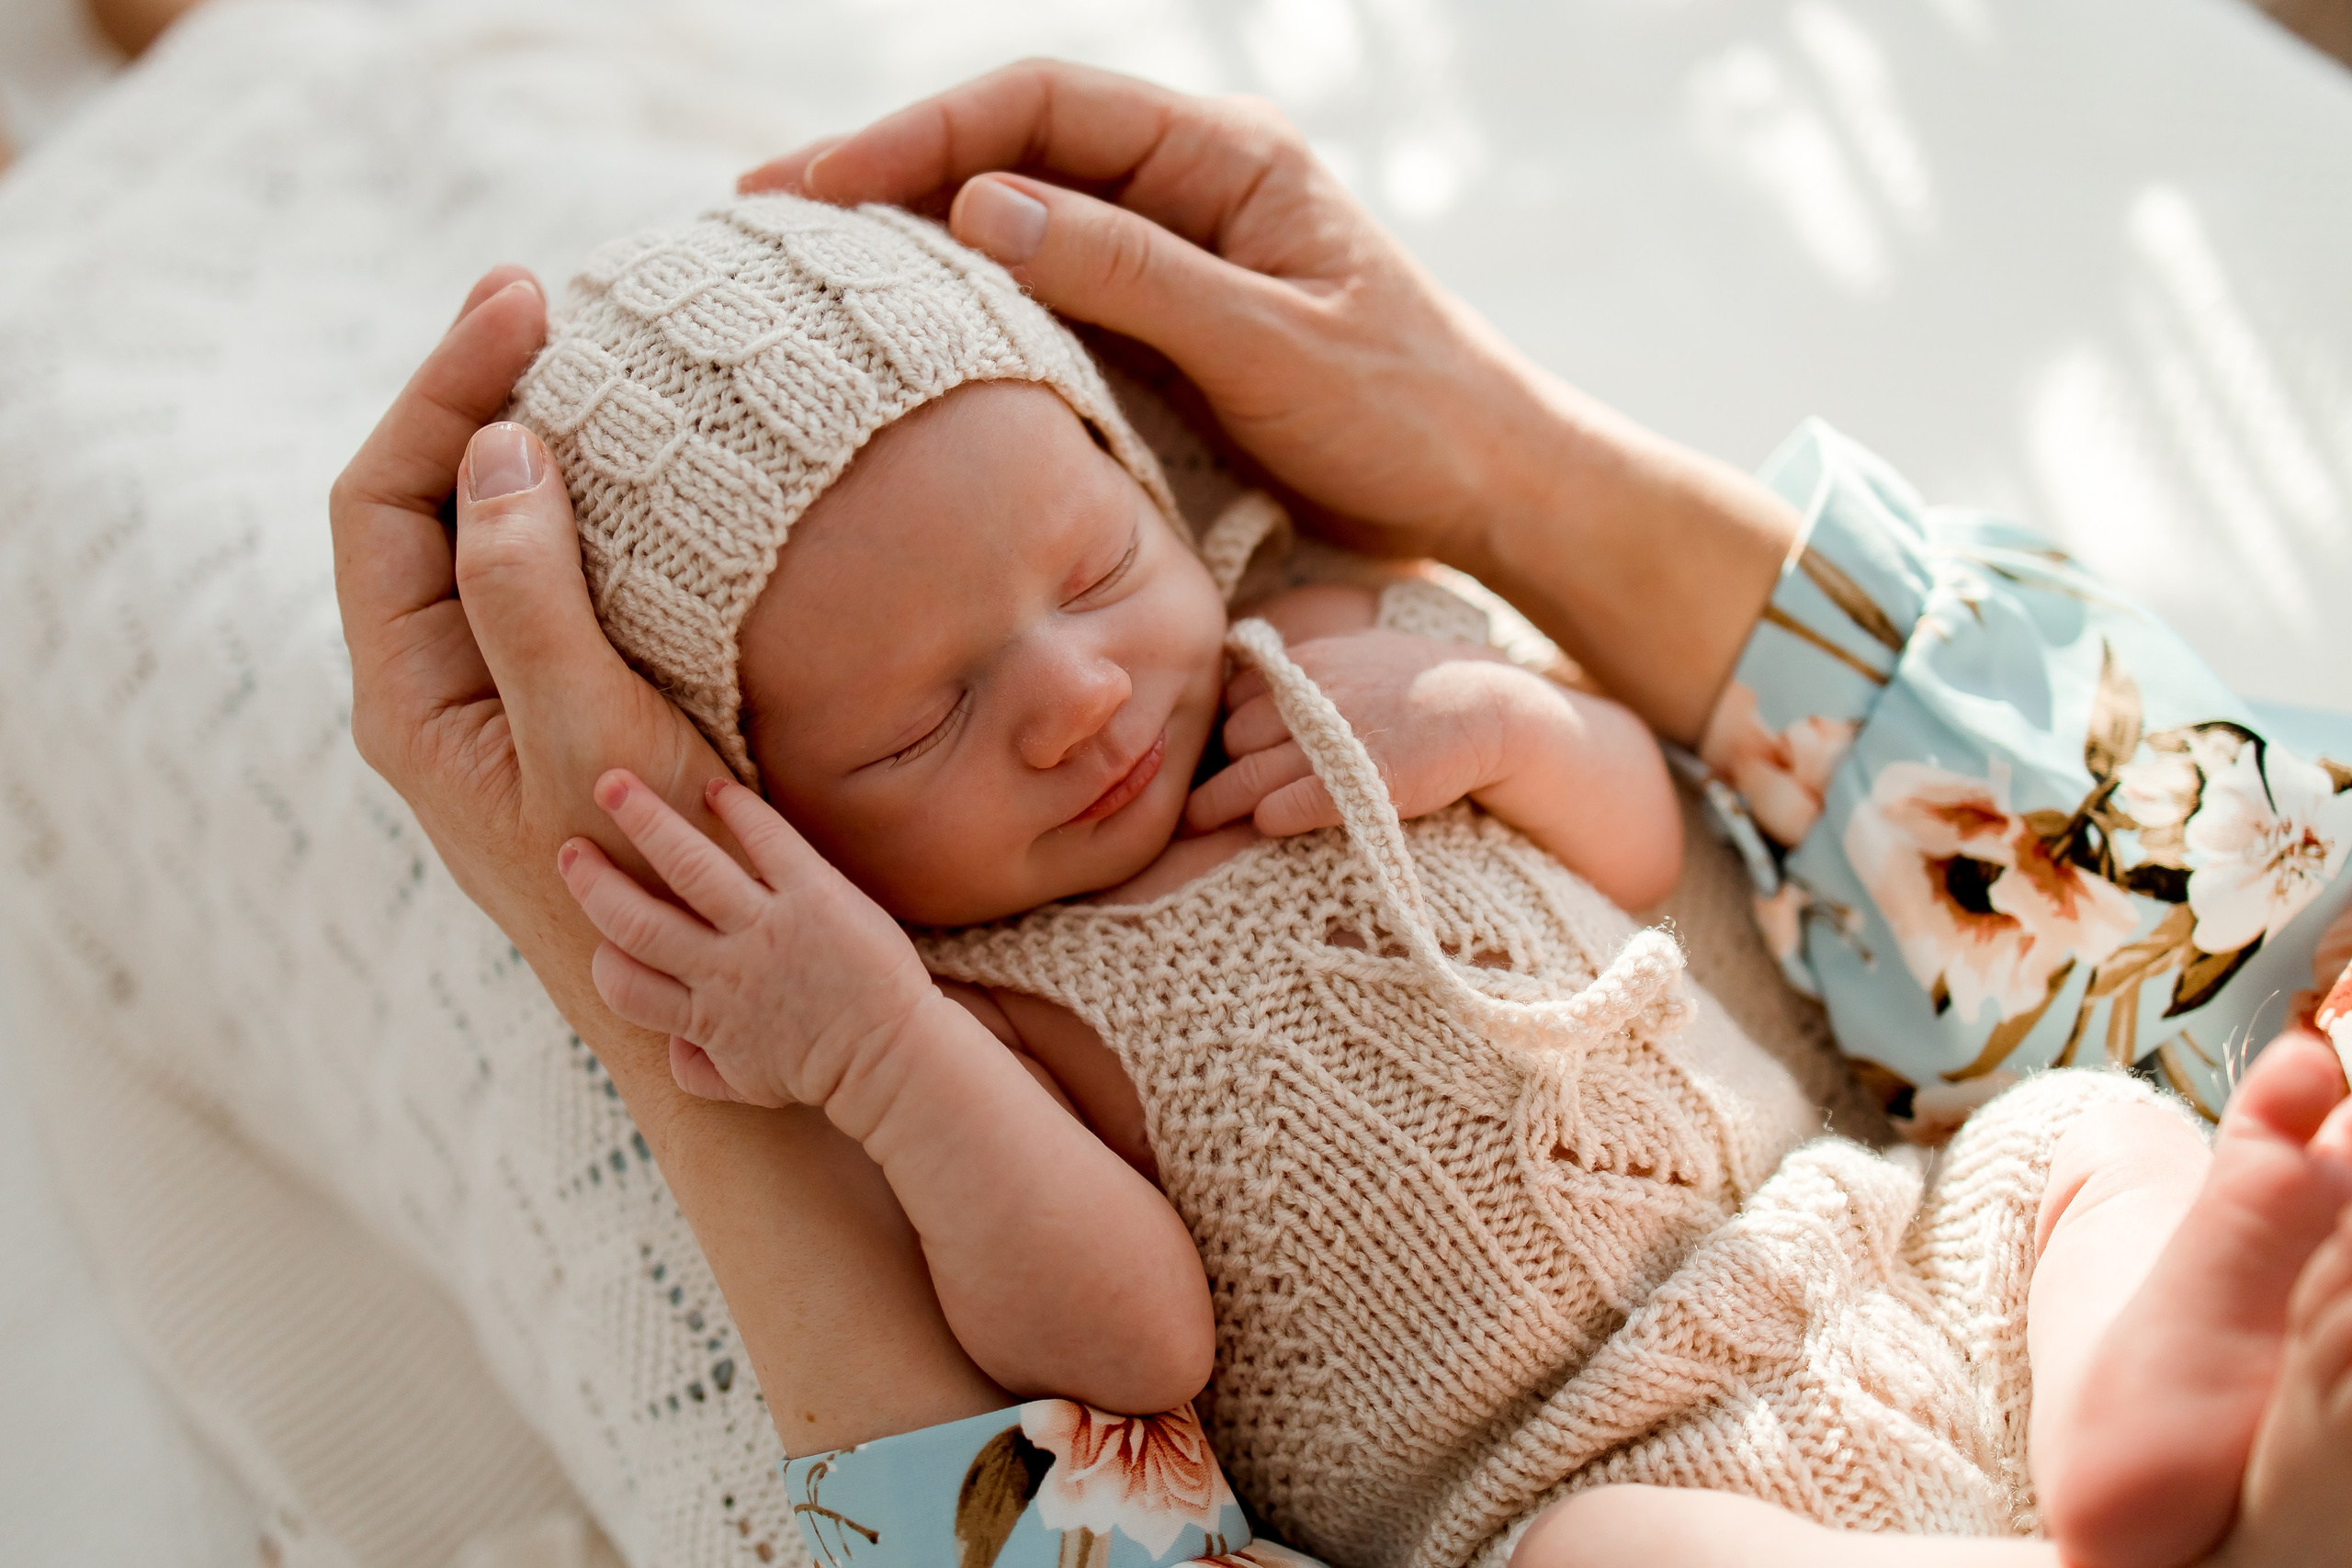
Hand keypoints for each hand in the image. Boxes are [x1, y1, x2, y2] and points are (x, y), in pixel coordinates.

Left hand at [329, 269, 735, 1075]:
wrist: (718, 986)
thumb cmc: (651, 877)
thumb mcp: (586, 731)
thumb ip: (526, 597)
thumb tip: (501, 448)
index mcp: (408, 691)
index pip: (381, 497)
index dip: (442, 388)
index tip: (526, 307)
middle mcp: (435, 685)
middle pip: (420, 500)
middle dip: (476, 393)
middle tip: (552, 306)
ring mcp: (496, 694)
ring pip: (482, 534)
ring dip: (527, 442)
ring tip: (589, 361)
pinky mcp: (560, 701)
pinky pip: (544, 576)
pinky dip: (579, 504)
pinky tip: (638, 471)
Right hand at [559, 771, 939, 1115]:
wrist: (894, 1059)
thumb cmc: (825, 1070)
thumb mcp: (753, 1085)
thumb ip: (701, 1070)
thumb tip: (669, 1052)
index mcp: (703, 1018)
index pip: (624, 985)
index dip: (603, 958)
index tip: (597, 934)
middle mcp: (725, 970)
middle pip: (636, 919)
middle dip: (595, 881)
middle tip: (569, 846)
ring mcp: (768, 928)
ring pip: (688, 866)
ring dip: (645, 821)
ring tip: (613, 784)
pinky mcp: (815, 895)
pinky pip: (768, 840)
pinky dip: (739, 810)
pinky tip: (716, 788)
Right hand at [738, 60, 1559, 566]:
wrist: (1486, 489)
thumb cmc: (1406, 412)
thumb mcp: (1267, 344)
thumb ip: (1131, 275)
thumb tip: (980, 207)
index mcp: (1222, 155)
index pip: (1037, 106)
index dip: (916, 136)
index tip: (815, 190)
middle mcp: (1188, 183)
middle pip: (1007, 149)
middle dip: (886, 179)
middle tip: (763, 226)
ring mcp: (1173, 250)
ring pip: (1016, 219)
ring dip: (913, 241)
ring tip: (801, 281)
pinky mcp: (1166, 320)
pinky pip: (1046, 293)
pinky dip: (968, 306)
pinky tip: (902, 342)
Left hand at [1187, 629, 1519, 836]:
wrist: (1490, 708)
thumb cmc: (1424, 686)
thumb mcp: (1357, 652)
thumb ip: (1306, 667)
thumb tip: (1253, 677)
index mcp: (1307, 663)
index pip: (1236, 697)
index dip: (1228, 729)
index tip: (1225, 755)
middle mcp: (1311, 695)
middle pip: (1235, 737)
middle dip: (1219, 768)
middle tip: (1192, 801)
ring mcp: (1332, 738)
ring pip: (1249, 775)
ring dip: (1218, 804)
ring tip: (1195, 824)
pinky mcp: (1357, 781)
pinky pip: (1289, 804)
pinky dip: (1270, 816)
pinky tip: (1264, 824)